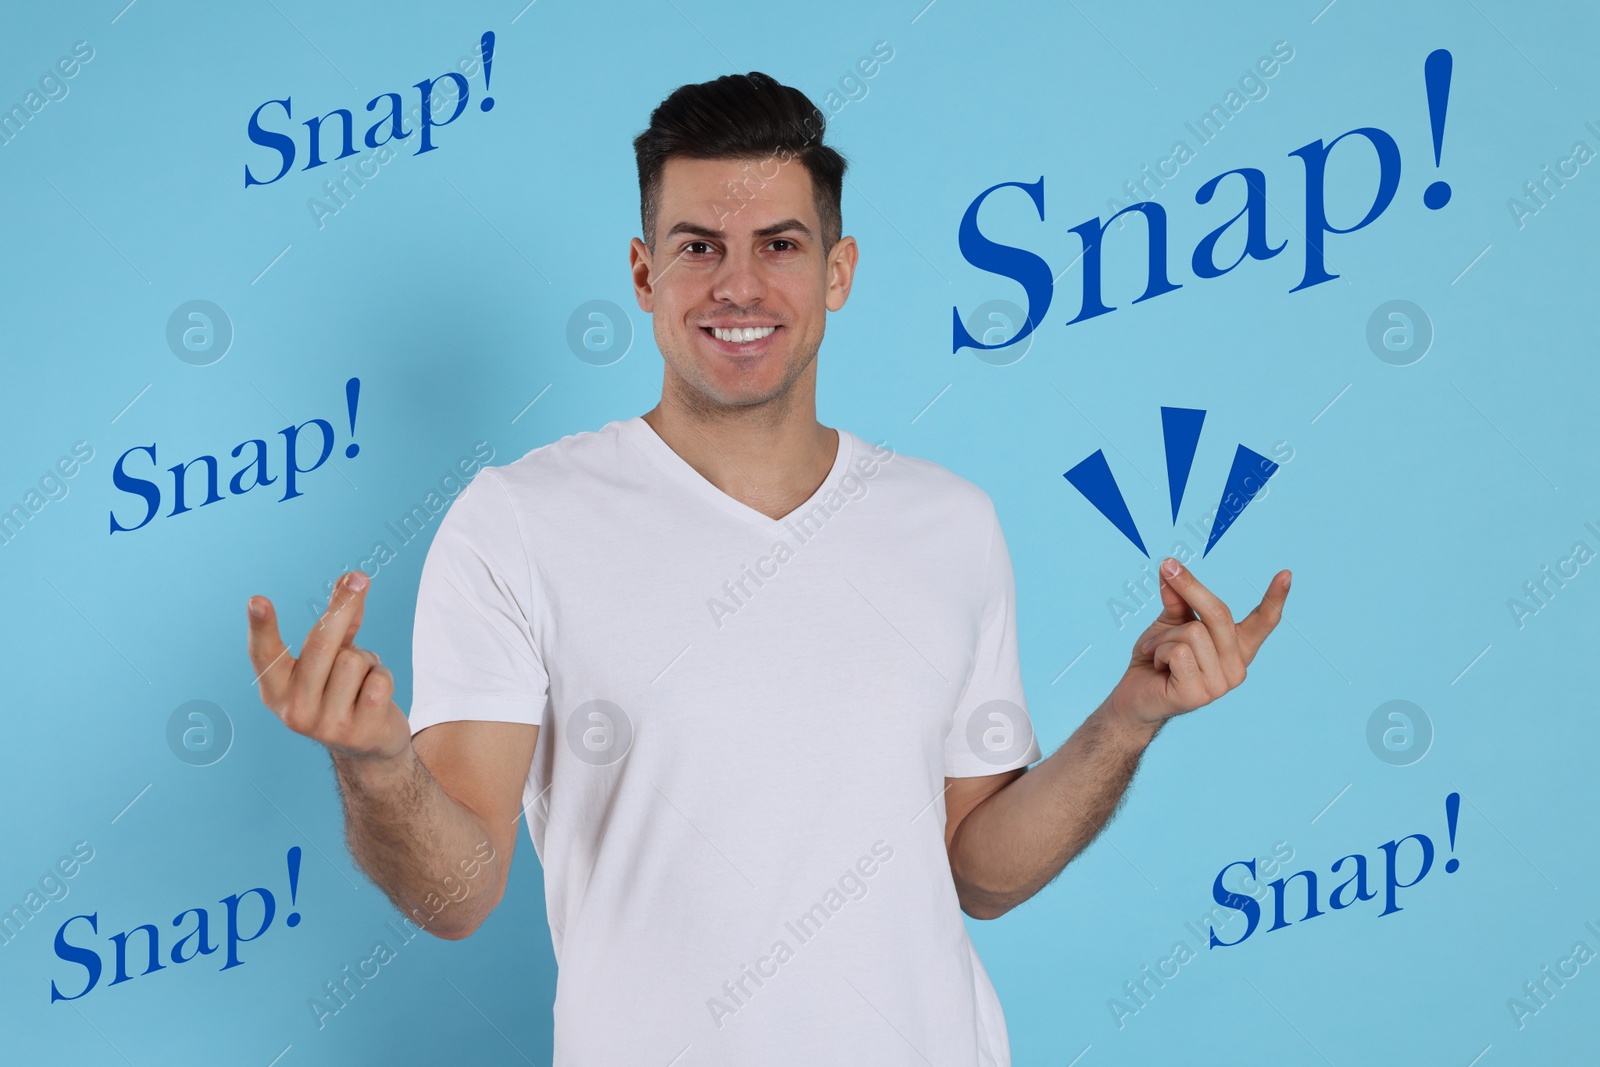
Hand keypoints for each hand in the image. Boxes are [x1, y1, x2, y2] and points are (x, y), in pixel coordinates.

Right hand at [247, 571, 410, 762]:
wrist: (369, 749)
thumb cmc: (344, 691)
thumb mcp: (335, 656)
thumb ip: (340, 619)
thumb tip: (352, 577)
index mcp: (276, 689)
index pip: (265, 654)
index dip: (261, 626)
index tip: (257, 600)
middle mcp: (293, 709)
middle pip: (321, 644)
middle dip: (344, 607)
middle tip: (361, 578)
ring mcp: (324, 725)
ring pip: (354, 660)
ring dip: (368, 660)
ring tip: (362, 680)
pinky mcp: (357, 733)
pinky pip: (379, 680)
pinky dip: (384, 677)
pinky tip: (375, 696)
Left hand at [1109, 557, 1289, 731]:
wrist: (1134, 694)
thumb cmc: (1157, 657)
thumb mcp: (1170, 622)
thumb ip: (1178, 598)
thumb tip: (1172, 567)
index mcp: (1236, 648)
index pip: (1262, 622)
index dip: (1275, 598)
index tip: (1286, 574)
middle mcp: (1236, 667)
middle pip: (1219, 614)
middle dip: (1189, 587)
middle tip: (1167, 567)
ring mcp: (1221, 684)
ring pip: (1193, 633)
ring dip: (1164, 636)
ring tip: (1157, 652)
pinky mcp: (1200, 694)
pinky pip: (1179, 652)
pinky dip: (1159, 651)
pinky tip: (1157, 666)